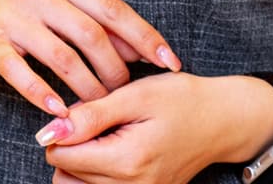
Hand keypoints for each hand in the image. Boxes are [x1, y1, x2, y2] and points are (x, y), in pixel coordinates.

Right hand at [0, 0, 180, 117]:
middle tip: (125, 93)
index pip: (112, 8)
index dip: (144, 37)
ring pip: (62, 58)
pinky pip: (22, 73)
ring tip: (98, 107)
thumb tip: (133, 44)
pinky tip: (59, 110)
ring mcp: (12, 17)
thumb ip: (86, 12)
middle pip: (92, 35)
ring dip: (87, 87)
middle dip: (116, 70)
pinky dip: (43, 94)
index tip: (169, 62)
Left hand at [38, 72, 253, 183]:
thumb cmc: (182, 100)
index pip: (61, 157)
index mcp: (128, 160)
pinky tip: (113, 150)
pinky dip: (96, 173)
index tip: (81, 112)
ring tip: (105, 135)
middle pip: (65, 175)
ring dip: (80, 162)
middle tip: (96, 121)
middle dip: (71, 146)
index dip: (61, 130)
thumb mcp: (135, 96)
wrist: (224, 120)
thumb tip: (49, 131)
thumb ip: (90, 116)